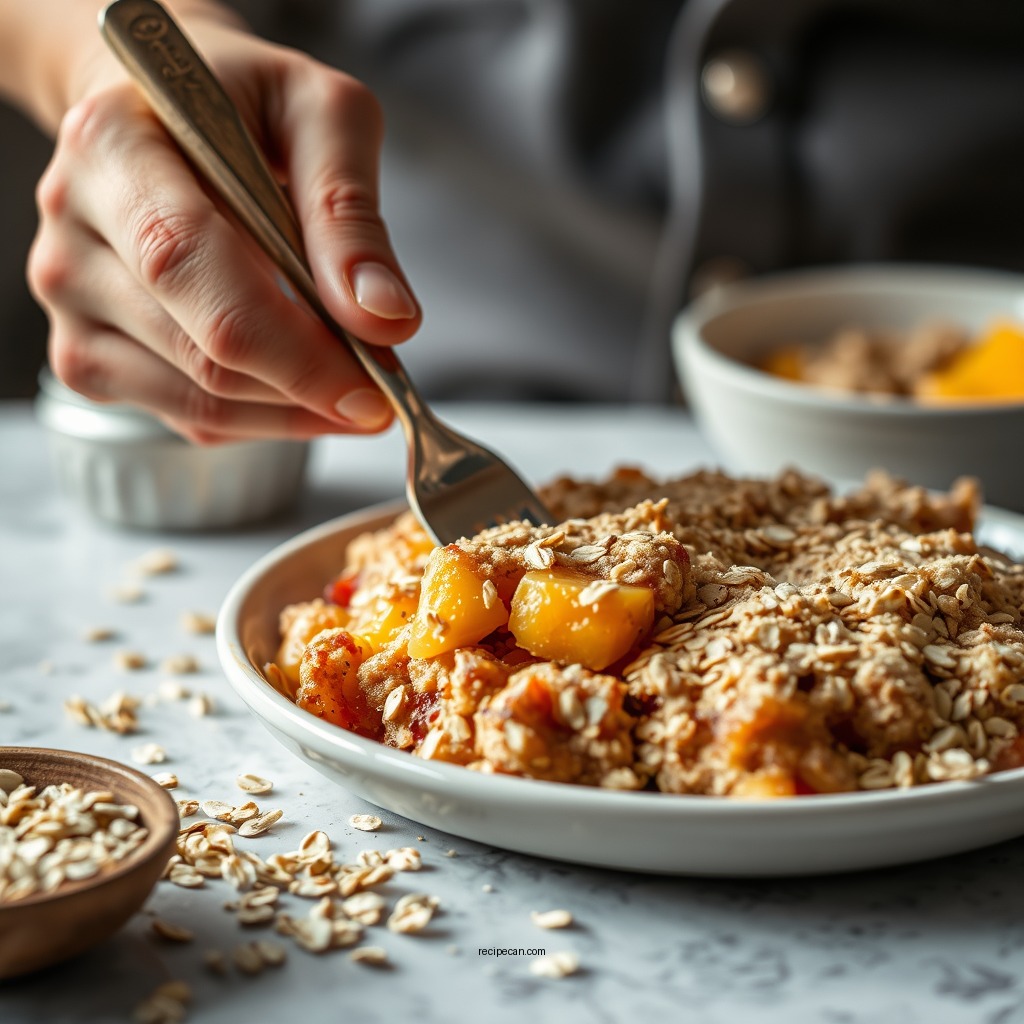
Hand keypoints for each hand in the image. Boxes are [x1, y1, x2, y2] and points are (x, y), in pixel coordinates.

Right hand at [27, 15, 419, 442]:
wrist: (159, 117)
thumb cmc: (239, 104)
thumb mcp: (317, 112)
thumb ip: (348, 208)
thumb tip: (383, 318)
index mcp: (111, 147)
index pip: (190, 266)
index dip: (291, 344)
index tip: (375, 385)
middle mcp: (70, 231)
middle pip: (201, 351)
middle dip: (311, 385)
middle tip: (382, 388)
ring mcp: (71, 305)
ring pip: (200, 403)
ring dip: (294, 409)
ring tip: (350, 381)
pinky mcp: (87, 357)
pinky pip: (189, 419)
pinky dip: (264, 417)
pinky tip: (299, 385)